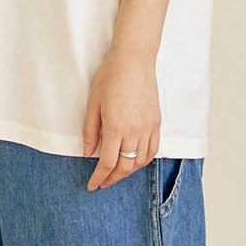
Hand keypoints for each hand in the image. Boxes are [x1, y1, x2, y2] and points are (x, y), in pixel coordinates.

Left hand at [83, 42, 159, 188]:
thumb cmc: (110, 77)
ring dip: (128, 172)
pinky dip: (143, 161)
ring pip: (140, 161)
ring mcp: (148, 128)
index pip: (108, 163)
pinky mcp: (156, 122)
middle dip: (113, 179)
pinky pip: (153, 150)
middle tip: (103, 183)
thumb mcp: (93, 104)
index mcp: (116, 127)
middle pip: (125, 166)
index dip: (99, 177)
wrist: (134, 60)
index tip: (92, 185)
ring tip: (117, 174)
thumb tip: (88, 153)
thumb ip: (90, 131)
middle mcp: (135, 131)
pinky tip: (135, 162)